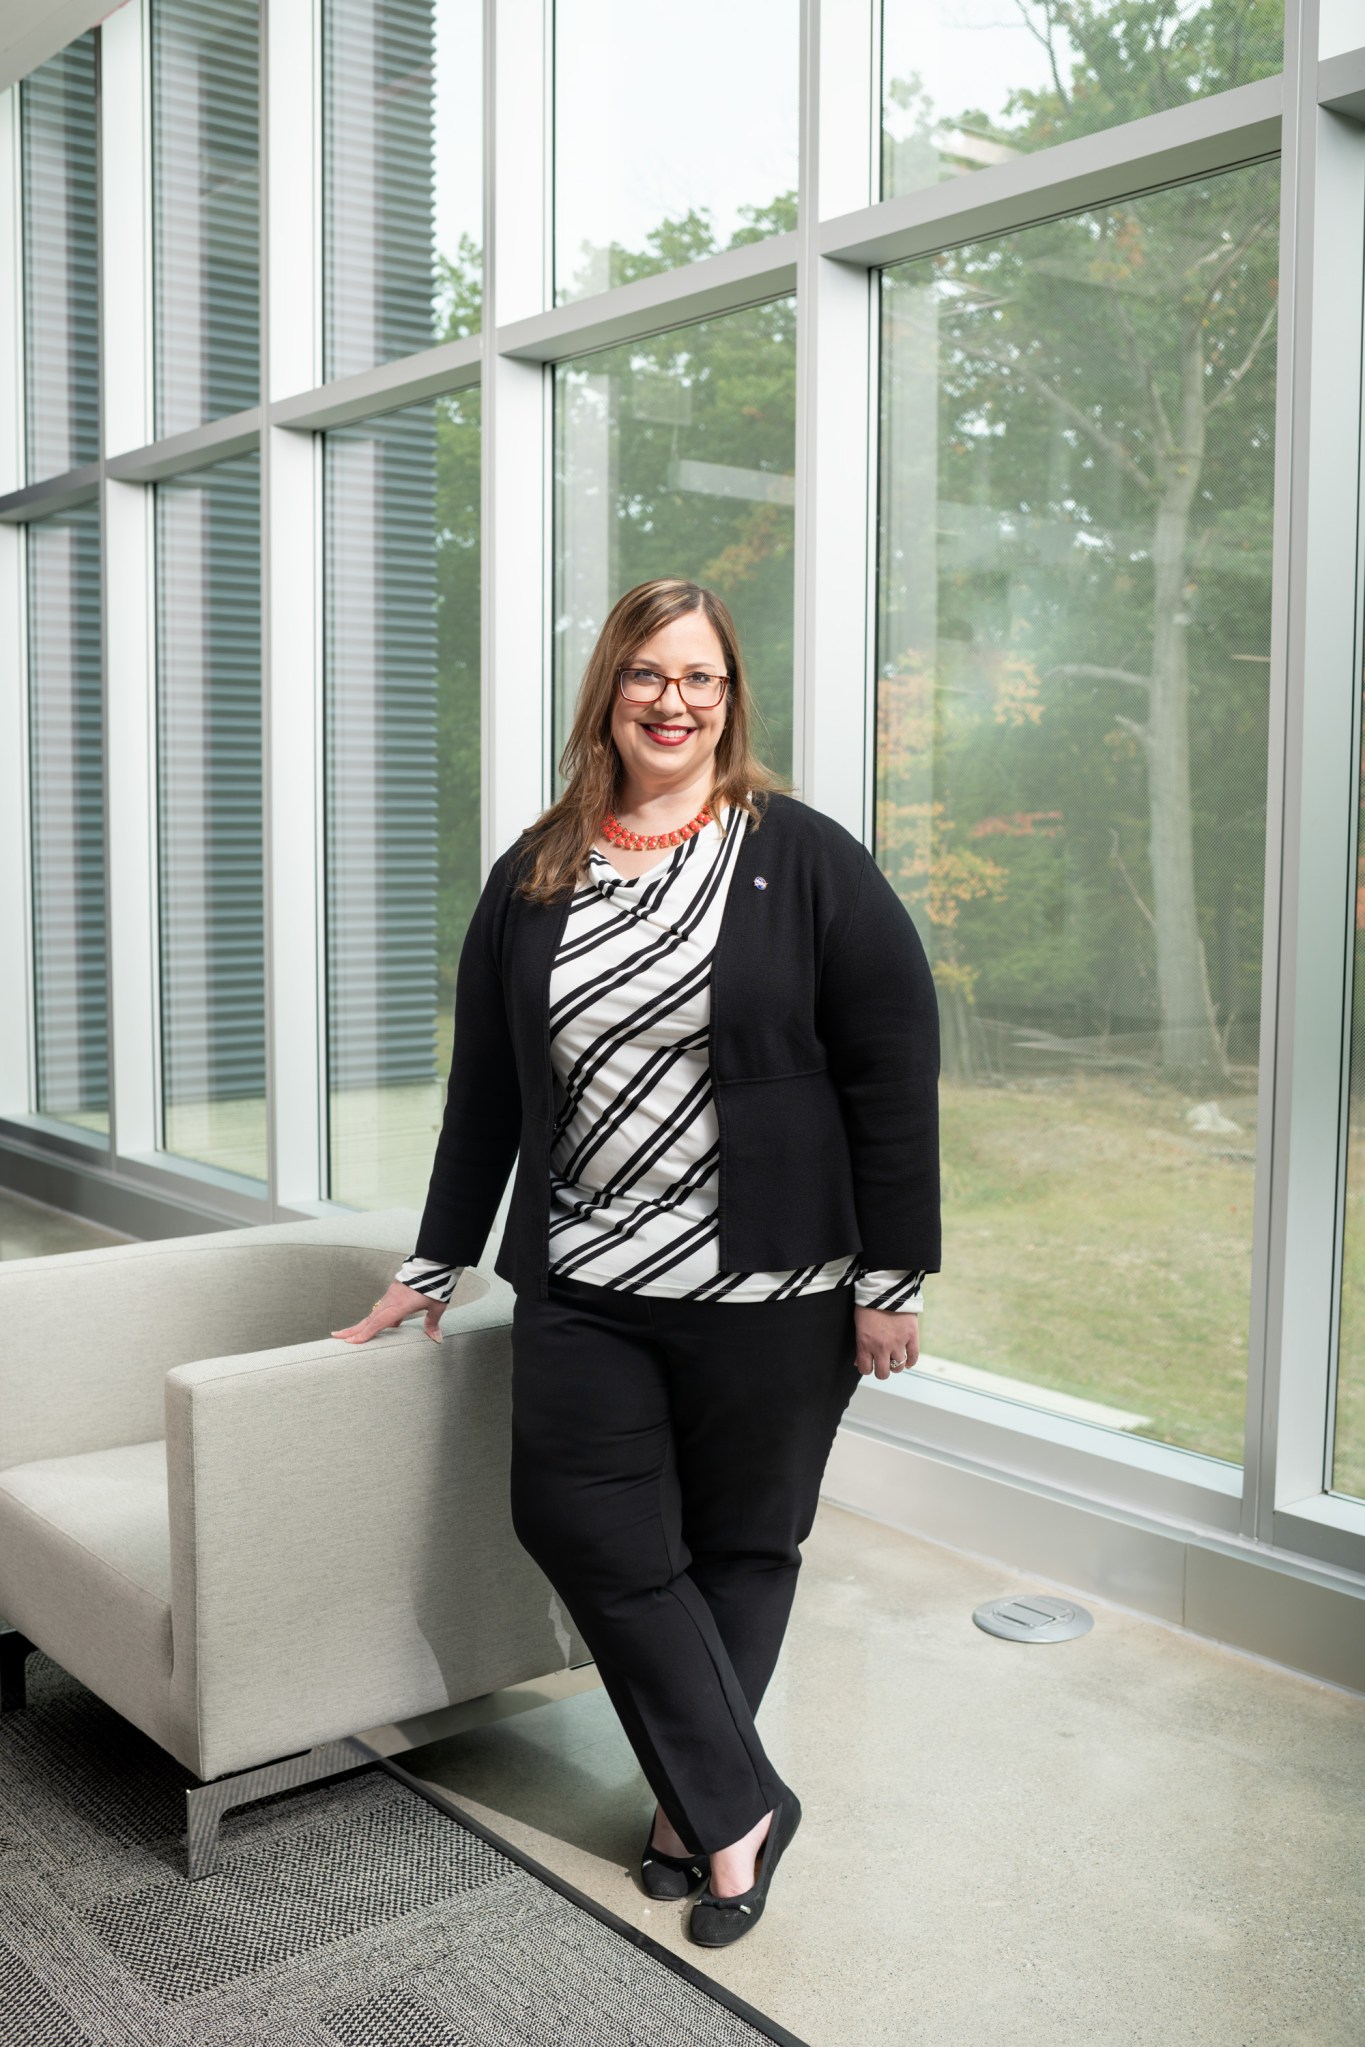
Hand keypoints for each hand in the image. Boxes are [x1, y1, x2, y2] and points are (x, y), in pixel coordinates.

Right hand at [331, 1280, 445, 1345]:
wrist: (432, 1263)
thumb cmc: (434, 1285)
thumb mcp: (436, 1305)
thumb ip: (432, 1322)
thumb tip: (436, 1339)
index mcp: (399, 1306)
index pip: (378, 1323)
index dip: (365, 1333)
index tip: (350, 1342)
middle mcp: (390, 1302)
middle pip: (368, 1319)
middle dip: (352, 1329)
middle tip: (335, 1336)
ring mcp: (390, 1296)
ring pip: (372, 1314)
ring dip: (361, 1324)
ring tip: (348, 1334)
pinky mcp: (393, 1293)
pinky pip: (380, 1309)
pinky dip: (373, 1318)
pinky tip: (376, 1326)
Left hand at [853, 1305, 919, 1379]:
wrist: (886, 1289)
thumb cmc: (868, 1305)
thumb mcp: (858, 1325)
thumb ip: (860, 1346)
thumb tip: (858, 1362)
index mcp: (865, 1344)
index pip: (865, 1370)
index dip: (867, 1369)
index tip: (869, 1365)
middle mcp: (881, 1347)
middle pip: (883, 1373)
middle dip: (882, 1370)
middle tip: (883, 1364)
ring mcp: (898, 1342)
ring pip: (898, 1367)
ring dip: (896, 1365)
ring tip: (895, 1359)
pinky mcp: (911, 1336)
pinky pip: (913, 1357)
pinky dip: (911, 1361)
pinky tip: (908, 1360)